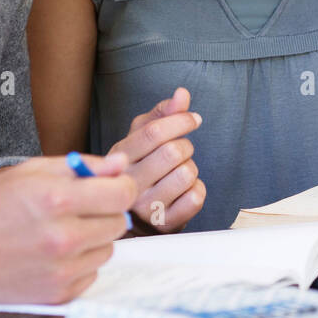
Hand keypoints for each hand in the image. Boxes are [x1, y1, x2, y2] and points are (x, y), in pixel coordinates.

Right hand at [0, 153, 136, 303]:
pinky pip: (91, 273)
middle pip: (119, 222)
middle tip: (79, 210)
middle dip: (105, 212)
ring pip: (108, 249)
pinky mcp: (56, 294)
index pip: (123, 193)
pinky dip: (80, 264)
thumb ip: (82, 166)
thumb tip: (121, 164)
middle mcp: (63, 237)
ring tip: (60, 232)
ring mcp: (60, 270)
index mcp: (57, 199)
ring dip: (93, 239)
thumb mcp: (31, 172)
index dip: (120, 187)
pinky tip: (52, 255)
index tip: (111, 188)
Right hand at [117, 87, 206, 233]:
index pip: (153, 133)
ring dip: (190, 169)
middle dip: (186, 147)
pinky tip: (183, 192)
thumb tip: (182, 93)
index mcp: (120, 156)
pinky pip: (195, 197)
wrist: (134, 215)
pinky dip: (197, 190)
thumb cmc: (141, 167)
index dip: (180, 121)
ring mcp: (145, 207)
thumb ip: (162, 113)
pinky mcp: (164, 224)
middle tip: (181, 152)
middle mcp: (128, 183)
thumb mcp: (142, 137)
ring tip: (177, 174)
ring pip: (187, 174)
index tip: (194, 119)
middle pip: (173, 152)